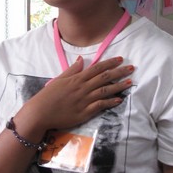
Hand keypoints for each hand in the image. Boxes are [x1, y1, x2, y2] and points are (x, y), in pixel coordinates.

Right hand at [18, 56, 133, 136]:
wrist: (40, 113)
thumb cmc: (48, 96)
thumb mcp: (59, 79)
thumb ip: (72, 70)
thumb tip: (82, 59)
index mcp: (76, 79)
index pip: (97, 68)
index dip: (110, 63)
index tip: (120, 59)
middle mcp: (82, 88)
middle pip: (105, 77)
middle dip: (119, 72)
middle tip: (132, 68)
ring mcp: (84, 100)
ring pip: (105, 90)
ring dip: (119, 86)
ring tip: (129, 82)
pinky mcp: (84, 112)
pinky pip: (100, 105)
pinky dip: (110, 102)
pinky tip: (119, 99)